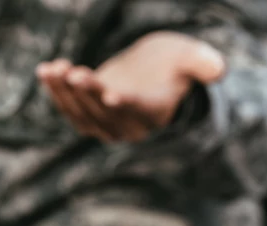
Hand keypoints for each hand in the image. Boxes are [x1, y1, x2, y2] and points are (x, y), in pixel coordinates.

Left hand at [37, 31, 224, 142]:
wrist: (150, 72)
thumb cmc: (172, 62)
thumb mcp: (189, 57)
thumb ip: (202, 63)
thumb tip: (219, 70)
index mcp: (155, 113)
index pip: (140, 111)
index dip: (126, 104)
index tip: (112, 94)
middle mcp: (129, 126)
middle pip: (106, 114)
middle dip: (88, 93)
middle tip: (74, 72)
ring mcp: (106, 125)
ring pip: (82, 115)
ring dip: (65, 93)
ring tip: (54, 68)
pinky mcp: (87, 116)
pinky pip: (68, 110)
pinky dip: (55, 92)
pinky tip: (46, 70)